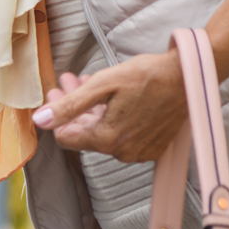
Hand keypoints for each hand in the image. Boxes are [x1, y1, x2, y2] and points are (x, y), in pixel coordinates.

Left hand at [30, 0, 228, 162]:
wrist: (188, 77)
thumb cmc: (148, 75)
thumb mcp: (104, 84)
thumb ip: (70, 105)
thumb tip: (40, 120)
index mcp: (107, 139)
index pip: (66, 137)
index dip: (57, 113)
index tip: (56, 91)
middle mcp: (122, 153)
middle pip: (85, 133)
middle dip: (73, 106)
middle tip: (70, 81)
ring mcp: (139, 152)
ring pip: (103, 133)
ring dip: (92, 109)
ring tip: (87, 82)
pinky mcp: (152, 147)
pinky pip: (122, 136)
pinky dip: (112, 116)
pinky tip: (111, 96)